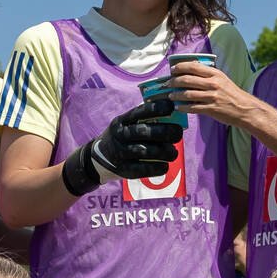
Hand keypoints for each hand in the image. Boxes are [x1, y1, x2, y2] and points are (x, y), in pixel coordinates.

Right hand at [61, 100, 183, 193]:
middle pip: (145, 132)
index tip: (171, 107)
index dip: (157, 108)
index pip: (140, 112)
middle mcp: (120, 135)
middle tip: (178, 134)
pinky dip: (157, 168)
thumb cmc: (122, 137)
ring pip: (146, 151)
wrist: (98, 159)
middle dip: (166, 132)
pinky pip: (143, 169)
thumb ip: (144, 119)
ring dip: (165, 152)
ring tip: (174, 153)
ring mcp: (120, 153)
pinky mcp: (123, 170)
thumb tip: (173, 111)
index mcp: (122, 121)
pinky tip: (165, 166)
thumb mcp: (126, 124)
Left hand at [166, 61, 252, 127]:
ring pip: (187, 94)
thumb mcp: (222, 79)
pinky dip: (183, 107)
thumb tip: (191, 71)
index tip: (173, 69)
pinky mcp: (211, 109)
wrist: (245, 109)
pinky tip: (178, 107)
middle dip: (174, 81)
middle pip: (187, 79)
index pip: (193, 66)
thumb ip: (208, 75)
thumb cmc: (232, 94)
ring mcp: (212, 96)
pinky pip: (192, 107)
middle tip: (168, 83)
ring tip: (171, 96)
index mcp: (215, 74)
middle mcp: (213, 83)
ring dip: (176, 95)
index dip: (180, 67)